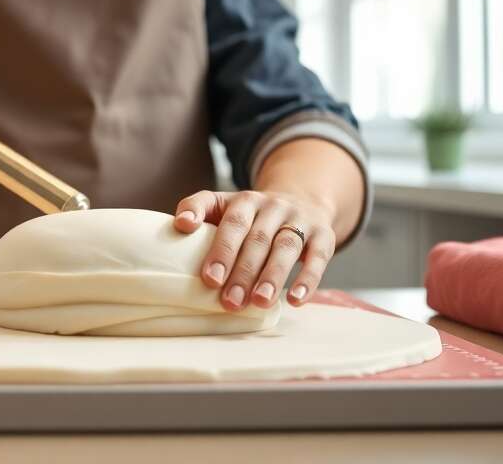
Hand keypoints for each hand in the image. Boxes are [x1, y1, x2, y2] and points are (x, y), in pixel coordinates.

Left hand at [173, 190, 337, 309]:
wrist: (302, 199)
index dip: (220, 249)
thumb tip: (179, 225)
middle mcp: (272, 206)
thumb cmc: (251, 215)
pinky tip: (295, 300)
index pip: (232, 221)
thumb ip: (199, 209)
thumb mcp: (224, 205)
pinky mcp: (324, 235)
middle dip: (242, 272)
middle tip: (229, 302)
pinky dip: (308, 280)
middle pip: (256, 239)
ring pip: (285, 247)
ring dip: (272, 277)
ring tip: (259, 302)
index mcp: (244, 200)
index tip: (208, 278)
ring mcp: (299, 219)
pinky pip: (319, 257)